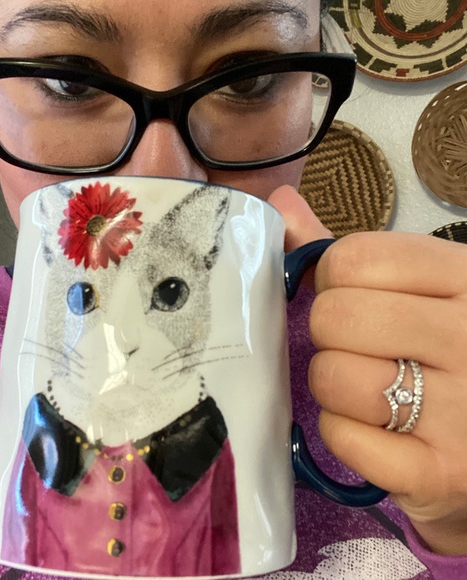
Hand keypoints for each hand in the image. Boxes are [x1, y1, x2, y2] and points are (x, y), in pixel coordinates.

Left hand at [268, 184, 466, 555]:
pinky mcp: (442, 471)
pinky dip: (342, 434)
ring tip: (365, 389)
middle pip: (335, 317)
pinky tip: (374, 431)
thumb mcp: (414, 291)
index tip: (351, 299)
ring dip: (332, 386)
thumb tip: (277, 206)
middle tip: (358, 348)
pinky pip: (344, 437)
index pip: (352, 258)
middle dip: (329, 335)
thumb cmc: (442, 354)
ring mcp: (464, 410)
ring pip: (334, 377)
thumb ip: (347, 252)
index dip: (330, 281)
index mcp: (464, 278)